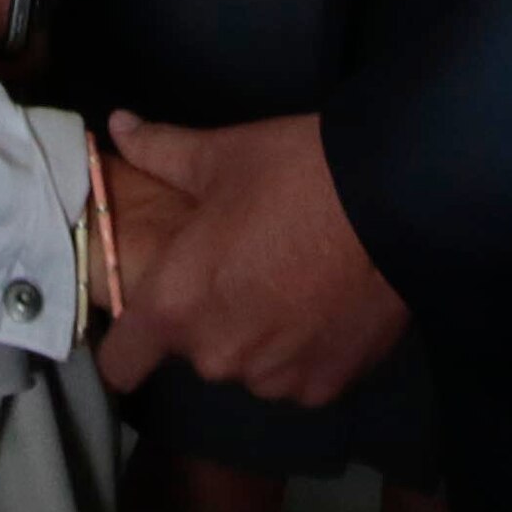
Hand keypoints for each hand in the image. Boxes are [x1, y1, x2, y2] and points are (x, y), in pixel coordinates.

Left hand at [90, 111, 407, 406]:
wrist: (393, 202)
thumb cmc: (291, 176)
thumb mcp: (219, 156)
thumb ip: (158, 150)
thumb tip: (118, 125)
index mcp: (175, 305)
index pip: (120, 365)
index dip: (126, 347)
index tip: (145, 324)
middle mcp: (217, 356)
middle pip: (195, 352)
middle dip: (210, 319)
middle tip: (243, 269)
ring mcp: (275, 379)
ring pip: (250, 365)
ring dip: (260, 337)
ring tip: (293, 284)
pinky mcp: (326, 387)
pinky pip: (299, 375)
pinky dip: (307, 351)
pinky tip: (327, 306)